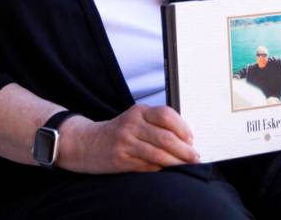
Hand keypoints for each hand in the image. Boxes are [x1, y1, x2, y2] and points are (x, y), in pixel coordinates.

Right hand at [63, 104, 199, 173]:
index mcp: (138, 111)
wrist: (86, 143)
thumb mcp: (135, 119)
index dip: (183, 128)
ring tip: (186, 165)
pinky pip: (148, 165)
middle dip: (184, 149)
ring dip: (176, 162)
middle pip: (166, 137)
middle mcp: (132, 124)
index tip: (191, 139)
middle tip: (195, 157)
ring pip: (159, 153)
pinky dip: (161, 168)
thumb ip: (156, 124)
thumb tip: (186, 139)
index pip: (166, 115)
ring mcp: (126, 142)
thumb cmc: (117, 132)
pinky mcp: (121, 159)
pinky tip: (167, 169)